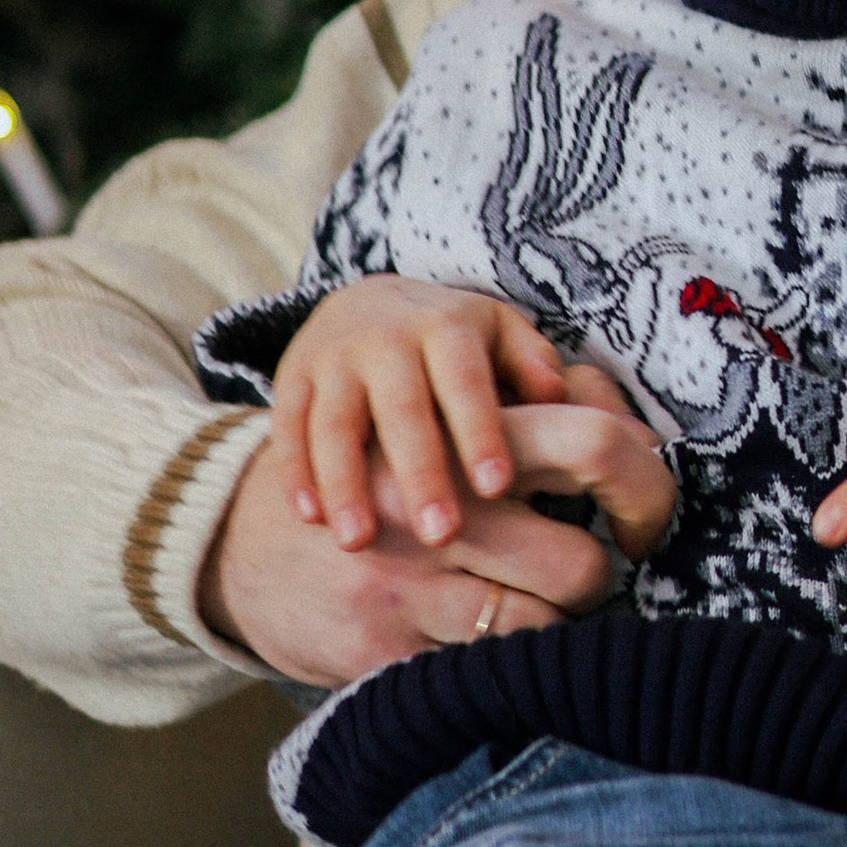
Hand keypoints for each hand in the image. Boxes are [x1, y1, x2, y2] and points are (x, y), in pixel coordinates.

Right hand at [201, 394, 669, 688]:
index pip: (595, 447)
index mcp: (460, 436)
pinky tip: (479, 649)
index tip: (639, 524)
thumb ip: (533, 409)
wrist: (226, 536)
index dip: (645, 492)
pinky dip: (490, 670)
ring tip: (527, 611)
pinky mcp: (375, 648)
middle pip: (579, 567)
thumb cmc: (365, 475)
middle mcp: (435, 504)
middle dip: (592, 583)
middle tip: (575, 580)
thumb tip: (641, 437)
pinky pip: (472, 679)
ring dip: (546, 630)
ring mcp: (404, 583)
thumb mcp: (432, 420)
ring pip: (532, 633)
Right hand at [271, 278, 578, 549]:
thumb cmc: (453, 341)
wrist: (364, 304)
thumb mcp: (497, 335)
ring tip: (360, 542)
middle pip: (402, 408)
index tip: (499, 488)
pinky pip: (289, 426)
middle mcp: (386, 338)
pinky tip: (310, 517)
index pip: (465, 381)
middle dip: (420, 472)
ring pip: (336, 422)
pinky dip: (295, 471)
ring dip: (346, 481)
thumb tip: (558, 393)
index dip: (480, 432)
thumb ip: (531, 362)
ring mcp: (334, 359)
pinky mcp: (291, 379)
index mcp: (446, 328)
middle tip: (440, 538)